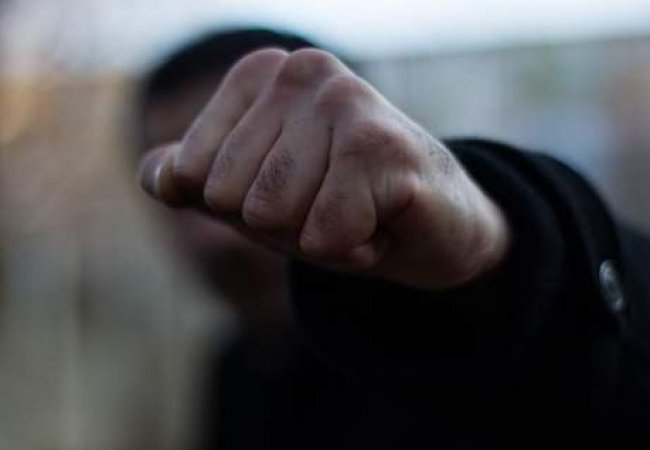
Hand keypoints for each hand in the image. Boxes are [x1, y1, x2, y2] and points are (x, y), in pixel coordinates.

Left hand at [140, 48, 509, 289]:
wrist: (431, 225)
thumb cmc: (337, 203)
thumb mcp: (253, 193)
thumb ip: (194, 180)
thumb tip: (159, 175)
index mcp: (259, 74)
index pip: (190, 175)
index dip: (239, 210)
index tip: (294, 195)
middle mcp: (300, 71)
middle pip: (231, 197)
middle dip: (281, 227)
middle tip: (330, 206)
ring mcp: (344, 100)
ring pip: (272, 217)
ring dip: (317, 238)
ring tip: (356, 212)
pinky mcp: (382, 146)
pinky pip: (324, 235)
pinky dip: (352, 251)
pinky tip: (382, 222)